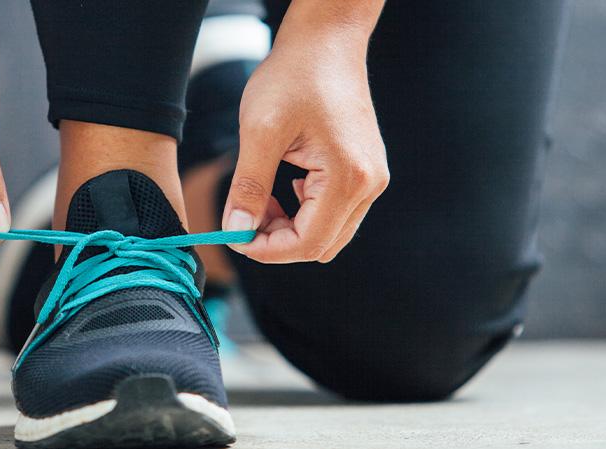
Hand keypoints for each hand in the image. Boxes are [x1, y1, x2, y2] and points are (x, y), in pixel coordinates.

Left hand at [223, 34, 388, 263]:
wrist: (326, 42)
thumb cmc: (294, 77)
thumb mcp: (260, 131)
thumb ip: (249, 186)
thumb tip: (236, 230)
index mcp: (349, 177)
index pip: (308, 242)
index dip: (266, 249)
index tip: (233, 236)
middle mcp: (370, 184)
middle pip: (321, 245)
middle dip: (277, 241)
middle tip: (243, 218)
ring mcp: (372, 178)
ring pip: (329, 232)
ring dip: (290, 227)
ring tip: (260, 198)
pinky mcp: (366, 171)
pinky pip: (336, 212)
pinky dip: (304, 212)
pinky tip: (282, 188)